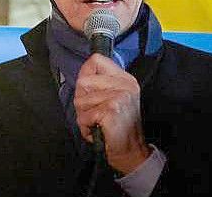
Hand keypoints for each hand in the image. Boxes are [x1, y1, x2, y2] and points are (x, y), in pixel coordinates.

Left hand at [74, 53, 150, 173]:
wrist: (131, 151)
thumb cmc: (116, 127)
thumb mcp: (113, 98)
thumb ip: (99, 83)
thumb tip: (82, 74)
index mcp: (125, 79)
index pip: (96, 60)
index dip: (85, 74)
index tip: (88, 91)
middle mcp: (125, 84)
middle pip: (83, 81)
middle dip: (82, 101)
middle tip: (95, 113)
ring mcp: (119, 96)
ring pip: (80, 100)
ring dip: (84, 116)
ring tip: (98, 122)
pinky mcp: (112, 109)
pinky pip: (84, 115)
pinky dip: (86, 127)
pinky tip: (98, 129)